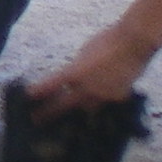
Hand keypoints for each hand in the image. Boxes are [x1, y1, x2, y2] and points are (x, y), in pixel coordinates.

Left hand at [27, 22, 156, 115]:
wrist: (135, 43)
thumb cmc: (107, 41)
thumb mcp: (84, 53)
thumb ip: (77, 68)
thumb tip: (72, 78)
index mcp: (75, 72)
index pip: (51, 85)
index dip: (38, 92)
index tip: (27, 98)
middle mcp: (87, 87)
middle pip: (64, 104)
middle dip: (49, 113)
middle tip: (36, 120)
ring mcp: (103, 95)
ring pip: (85, 109)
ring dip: (76, 111)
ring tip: (68, 118)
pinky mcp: (118, 98)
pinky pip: (106, 105)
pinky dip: (101, 104)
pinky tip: (98, 107)